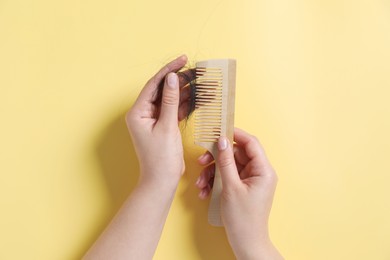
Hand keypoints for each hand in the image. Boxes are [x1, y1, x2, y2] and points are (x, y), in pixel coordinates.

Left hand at [126, 55, 194, 188]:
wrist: (162, 181)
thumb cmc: (161, 158)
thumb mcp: (167, 127)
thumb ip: (171, 101)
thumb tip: (172, 78)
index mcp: (138, 112)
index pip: (154, 84)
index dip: (169, 70)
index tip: (183, 60)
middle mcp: (143, 113)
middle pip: (163, 90)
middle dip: (179, 80)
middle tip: (196, 71)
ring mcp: (153, 119)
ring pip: (170, 99)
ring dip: (185, 92)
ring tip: (201, 82)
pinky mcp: (163, 126)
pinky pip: (174, 110)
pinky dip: (186, 105)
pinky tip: (198, 98)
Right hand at [196, 128, 282, 259]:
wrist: (246, 243)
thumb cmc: (243, 219)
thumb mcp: (230, 187)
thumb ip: (226, 161)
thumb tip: (222, 140)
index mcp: (263, 170)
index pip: (251, 143)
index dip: (235, 134)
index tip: (218, 130)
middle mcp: (259, 173)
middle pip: (236, 154)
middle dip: (217, 158)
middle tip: (202, 160)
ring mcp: (250, 180)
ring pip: (229, 166)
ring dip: (212, 172)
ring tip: (200, 183)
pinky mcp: (242, 187)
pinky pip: (228, 177)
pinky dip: (215, 181)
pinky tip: (205, 191)